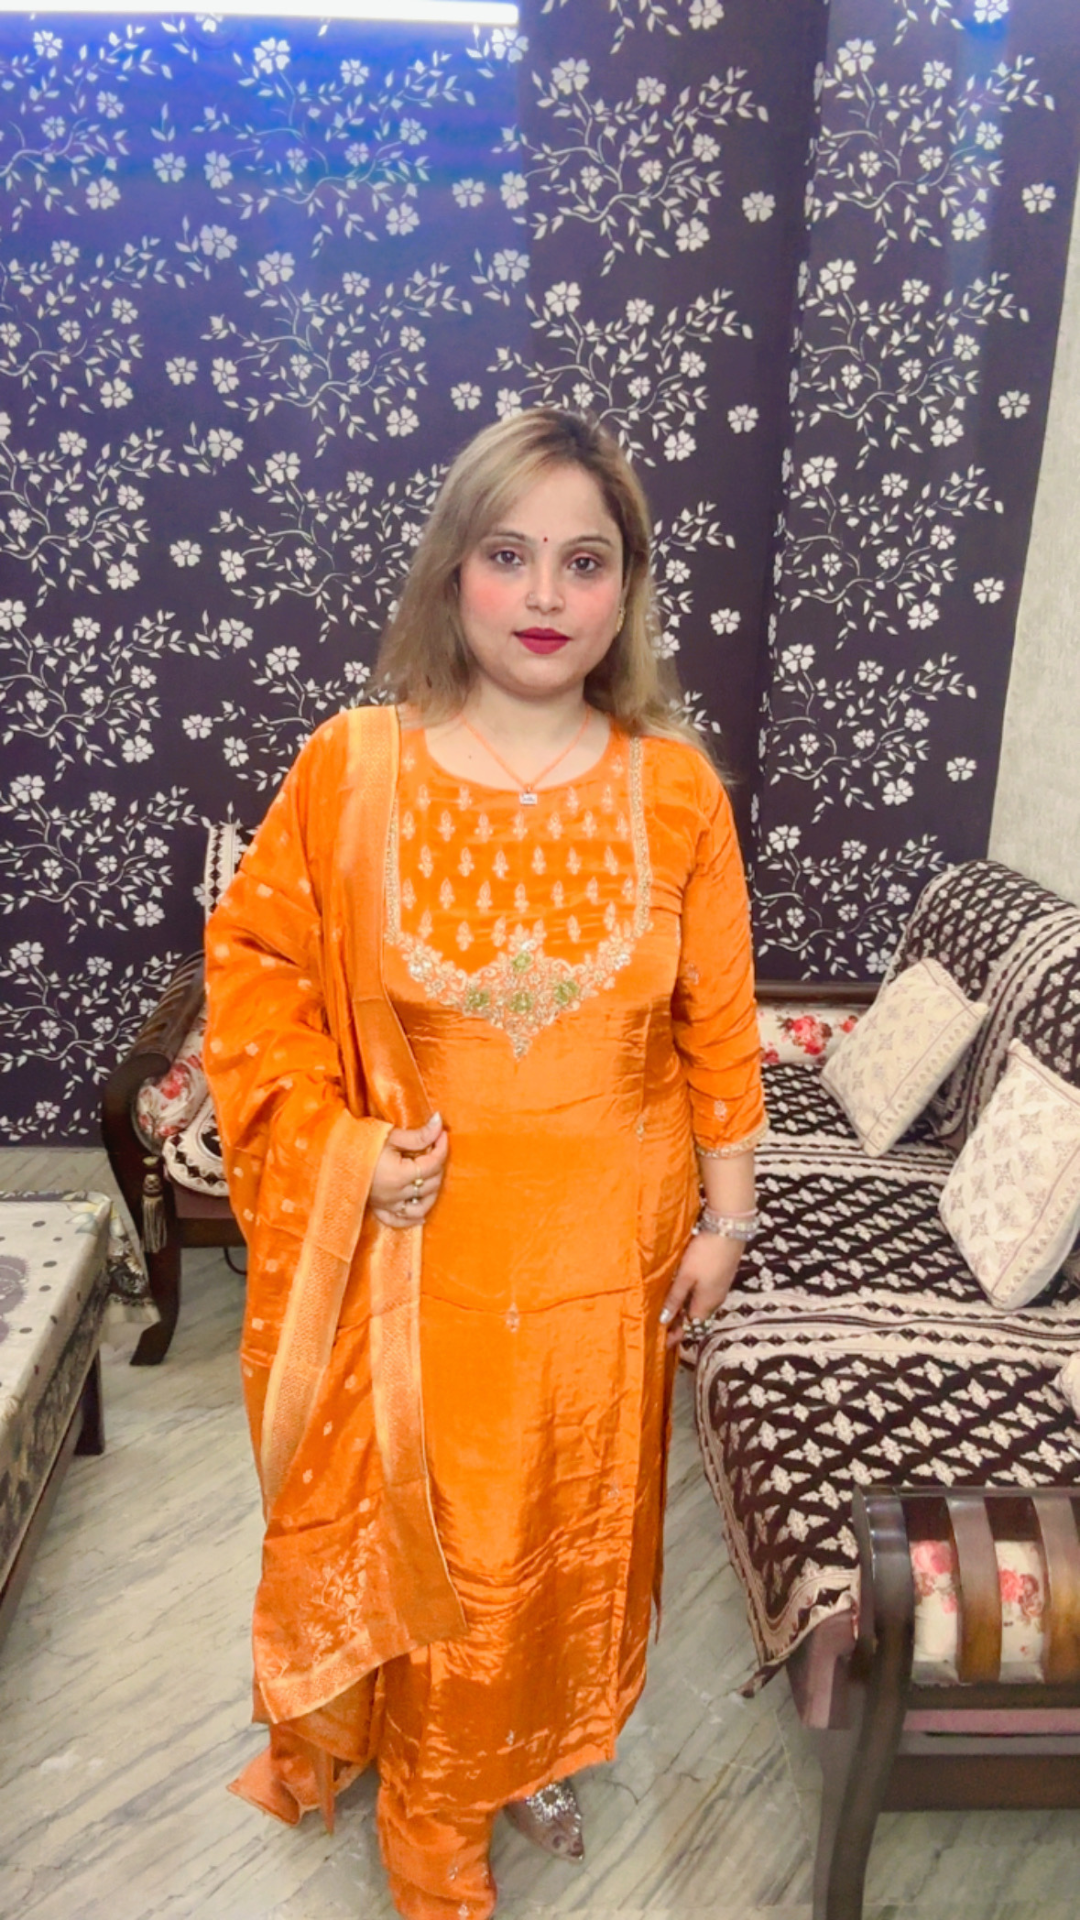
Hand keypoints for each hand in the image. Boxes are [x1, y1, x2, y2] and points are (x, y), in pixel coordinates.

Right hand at [369, 1113, 448, 1229]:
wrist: (329, 1156)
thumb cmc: (359, 1143)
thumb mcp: (390, 1136)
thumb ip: (418, 1135)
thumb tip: (439, 1123)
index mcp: (400, 1175)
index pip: (433, 1164)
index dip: (442, 1147)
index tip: (441, 1133)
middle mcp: (397, 1194)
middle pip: (431, 1183)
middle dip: (438, 1164)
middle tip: (434, 1147)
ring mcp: (389, 1204)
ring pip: (422, 1206)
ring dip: (432, 1191)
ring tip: (432, 1174)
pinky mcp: (379, 1209)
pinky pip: (400, 1221)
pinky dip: (413, 1218)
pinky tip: (421, 1212)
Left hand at [659, 1231, 743, 1348]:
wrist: (728, 1231)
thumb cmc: (705, 1255)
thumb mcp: (685, 1277)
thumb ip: (674, 1299)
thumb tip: (663, 1321)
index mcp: (705, 1304)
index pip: (689, 1327)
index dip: (675, 1335)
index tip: (660, 1341)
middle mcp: (714, 1301)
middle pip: (695, 1318)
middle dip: (679, 1323)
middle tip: (660, 1326)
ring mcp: (718, 1289)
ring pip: (699, 1305)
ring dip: (684, 1309)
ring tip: (666, 1309)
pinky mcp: (720, 1277)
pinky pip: (703, 1295)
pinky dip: (691, 1297)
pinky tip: (681, 1291)